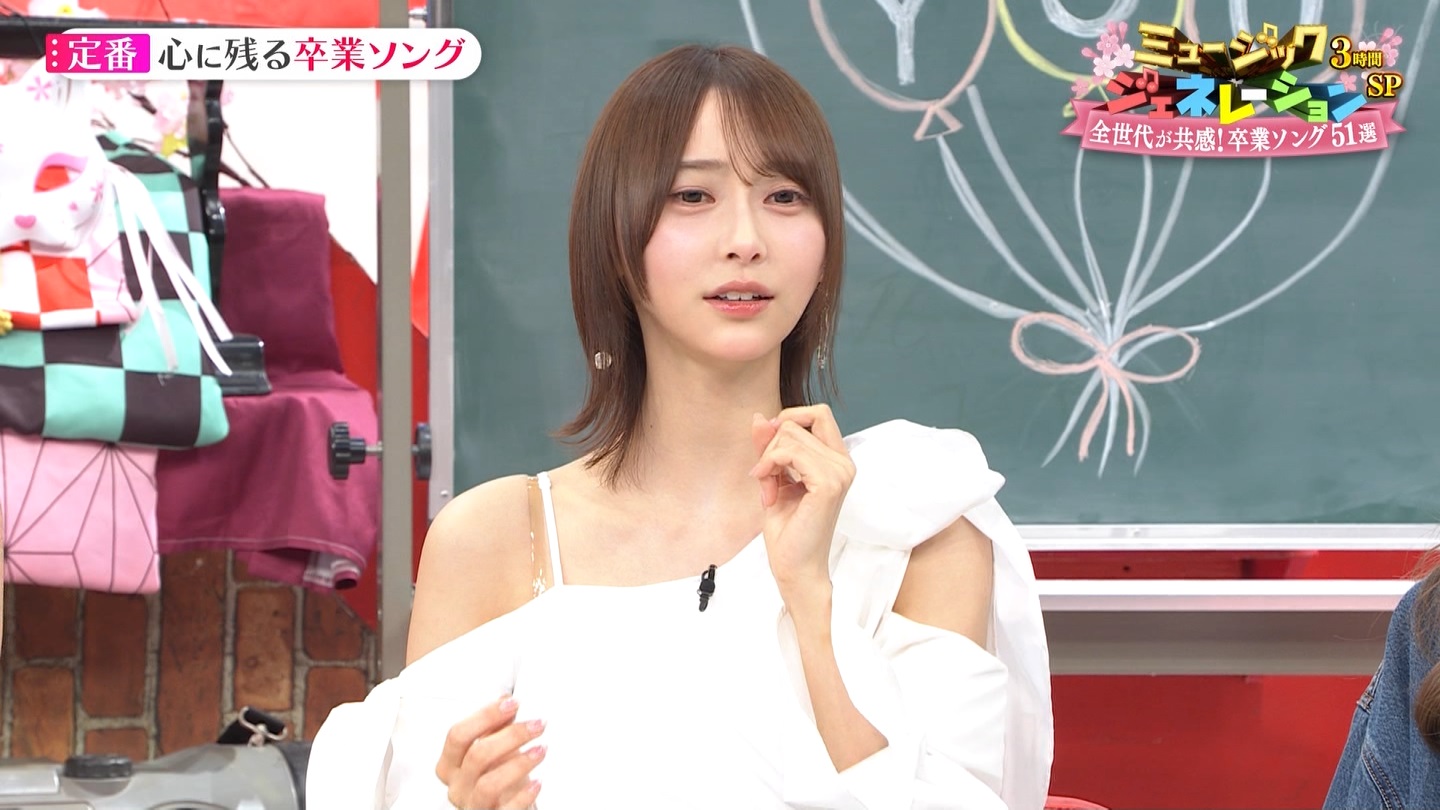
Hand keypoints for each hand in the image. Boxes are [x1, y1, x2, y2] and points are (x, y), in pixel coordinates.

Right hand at [435, 696, 544, 808]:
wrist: (505, 808)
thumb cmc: (498, 779)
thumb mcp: (495, 749)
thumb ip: (496, 726)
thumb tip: (504, 699)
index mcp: (450, 765)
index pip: (458, 735)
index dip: (485, 716)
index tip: (512, 703)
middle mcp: (457, 787)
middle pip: (477, 756)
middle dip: (511, 736)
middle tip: (536, 725)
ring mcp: (473, 806)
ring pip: (488, 784)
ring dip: (519, 763)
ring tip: (540, 750)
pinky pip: (506, 809)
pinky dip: (524, 794)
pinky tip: (537, 782)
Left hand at [749, 404, 855, 597]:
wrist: (795, 567)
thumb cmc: (788, 529)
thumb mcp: (774, 477)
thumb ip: (769, 447)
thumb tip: (759, 417)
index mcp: (837, 460)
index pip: (818, 413)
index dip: (788, 420)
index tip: (770, 451)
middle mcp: (844, 463)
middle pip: (796, 423)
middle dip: (771, 447)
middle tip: (767, 480)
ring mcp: (839, 473)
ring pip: (789, 436)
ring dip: (768, 462)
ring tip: (770, 491)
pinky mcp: (828, 484)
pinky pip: (789, 453)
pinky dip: (770, 466)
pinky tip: (768, 493)